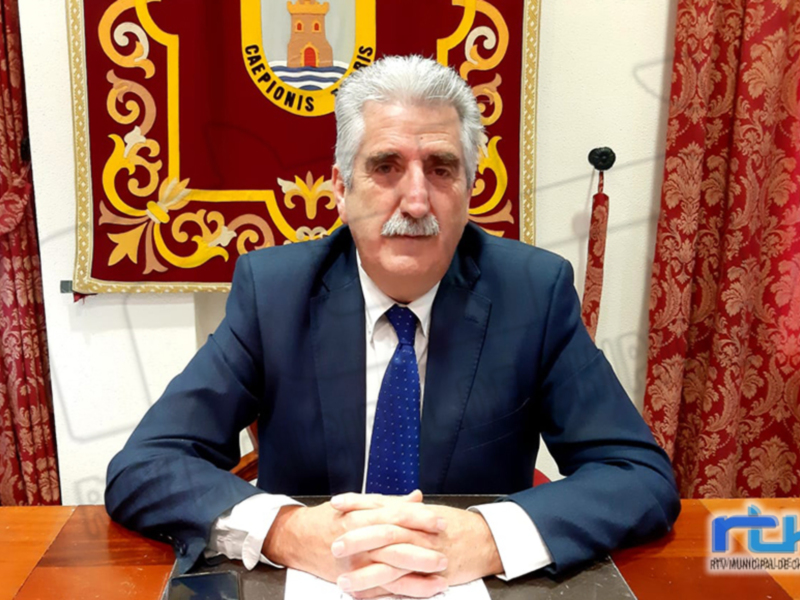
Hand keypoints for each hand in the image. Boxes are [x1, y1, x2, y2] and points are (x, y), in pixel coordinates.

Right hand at [262, 491, 449, 595]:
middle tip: (445, 552)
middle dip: (423, 550)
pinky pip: (382, 590)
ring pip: (391, 571)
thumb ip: (390, 502)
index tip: (441, 522)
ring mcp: (355, 564)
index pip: (397, 516)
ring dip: (418, 576)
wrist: (299, 538)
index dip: (421, 519)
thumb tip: (417, 498)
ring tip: (441, 577)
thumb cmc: (331, 519)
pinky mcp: (353, 581)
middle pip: (396, 544)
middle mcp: (358, 540)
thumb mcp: (359, 504)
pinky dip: (404, 592)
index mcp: (361, 516)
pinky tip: (423, 592)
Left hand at [332, 494, 503, 596]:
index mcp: (414, 514)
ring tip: (343, 581)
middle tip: (335, 545)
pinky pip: (405, 589)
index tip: (336, 504)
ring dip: (365, 575)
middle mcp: (418, 533)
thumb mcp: (424, 511)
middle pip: (384, 534)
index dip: (357, 504)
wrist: (484, 540)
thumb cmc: (453, 525)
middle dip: (358, 540)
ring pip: (392, 566)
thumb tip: (372, 502)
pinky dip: (386, 595)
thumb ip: (398, 506)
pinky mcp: (431, 578)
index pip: (381, 505)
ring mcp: (425, 556)